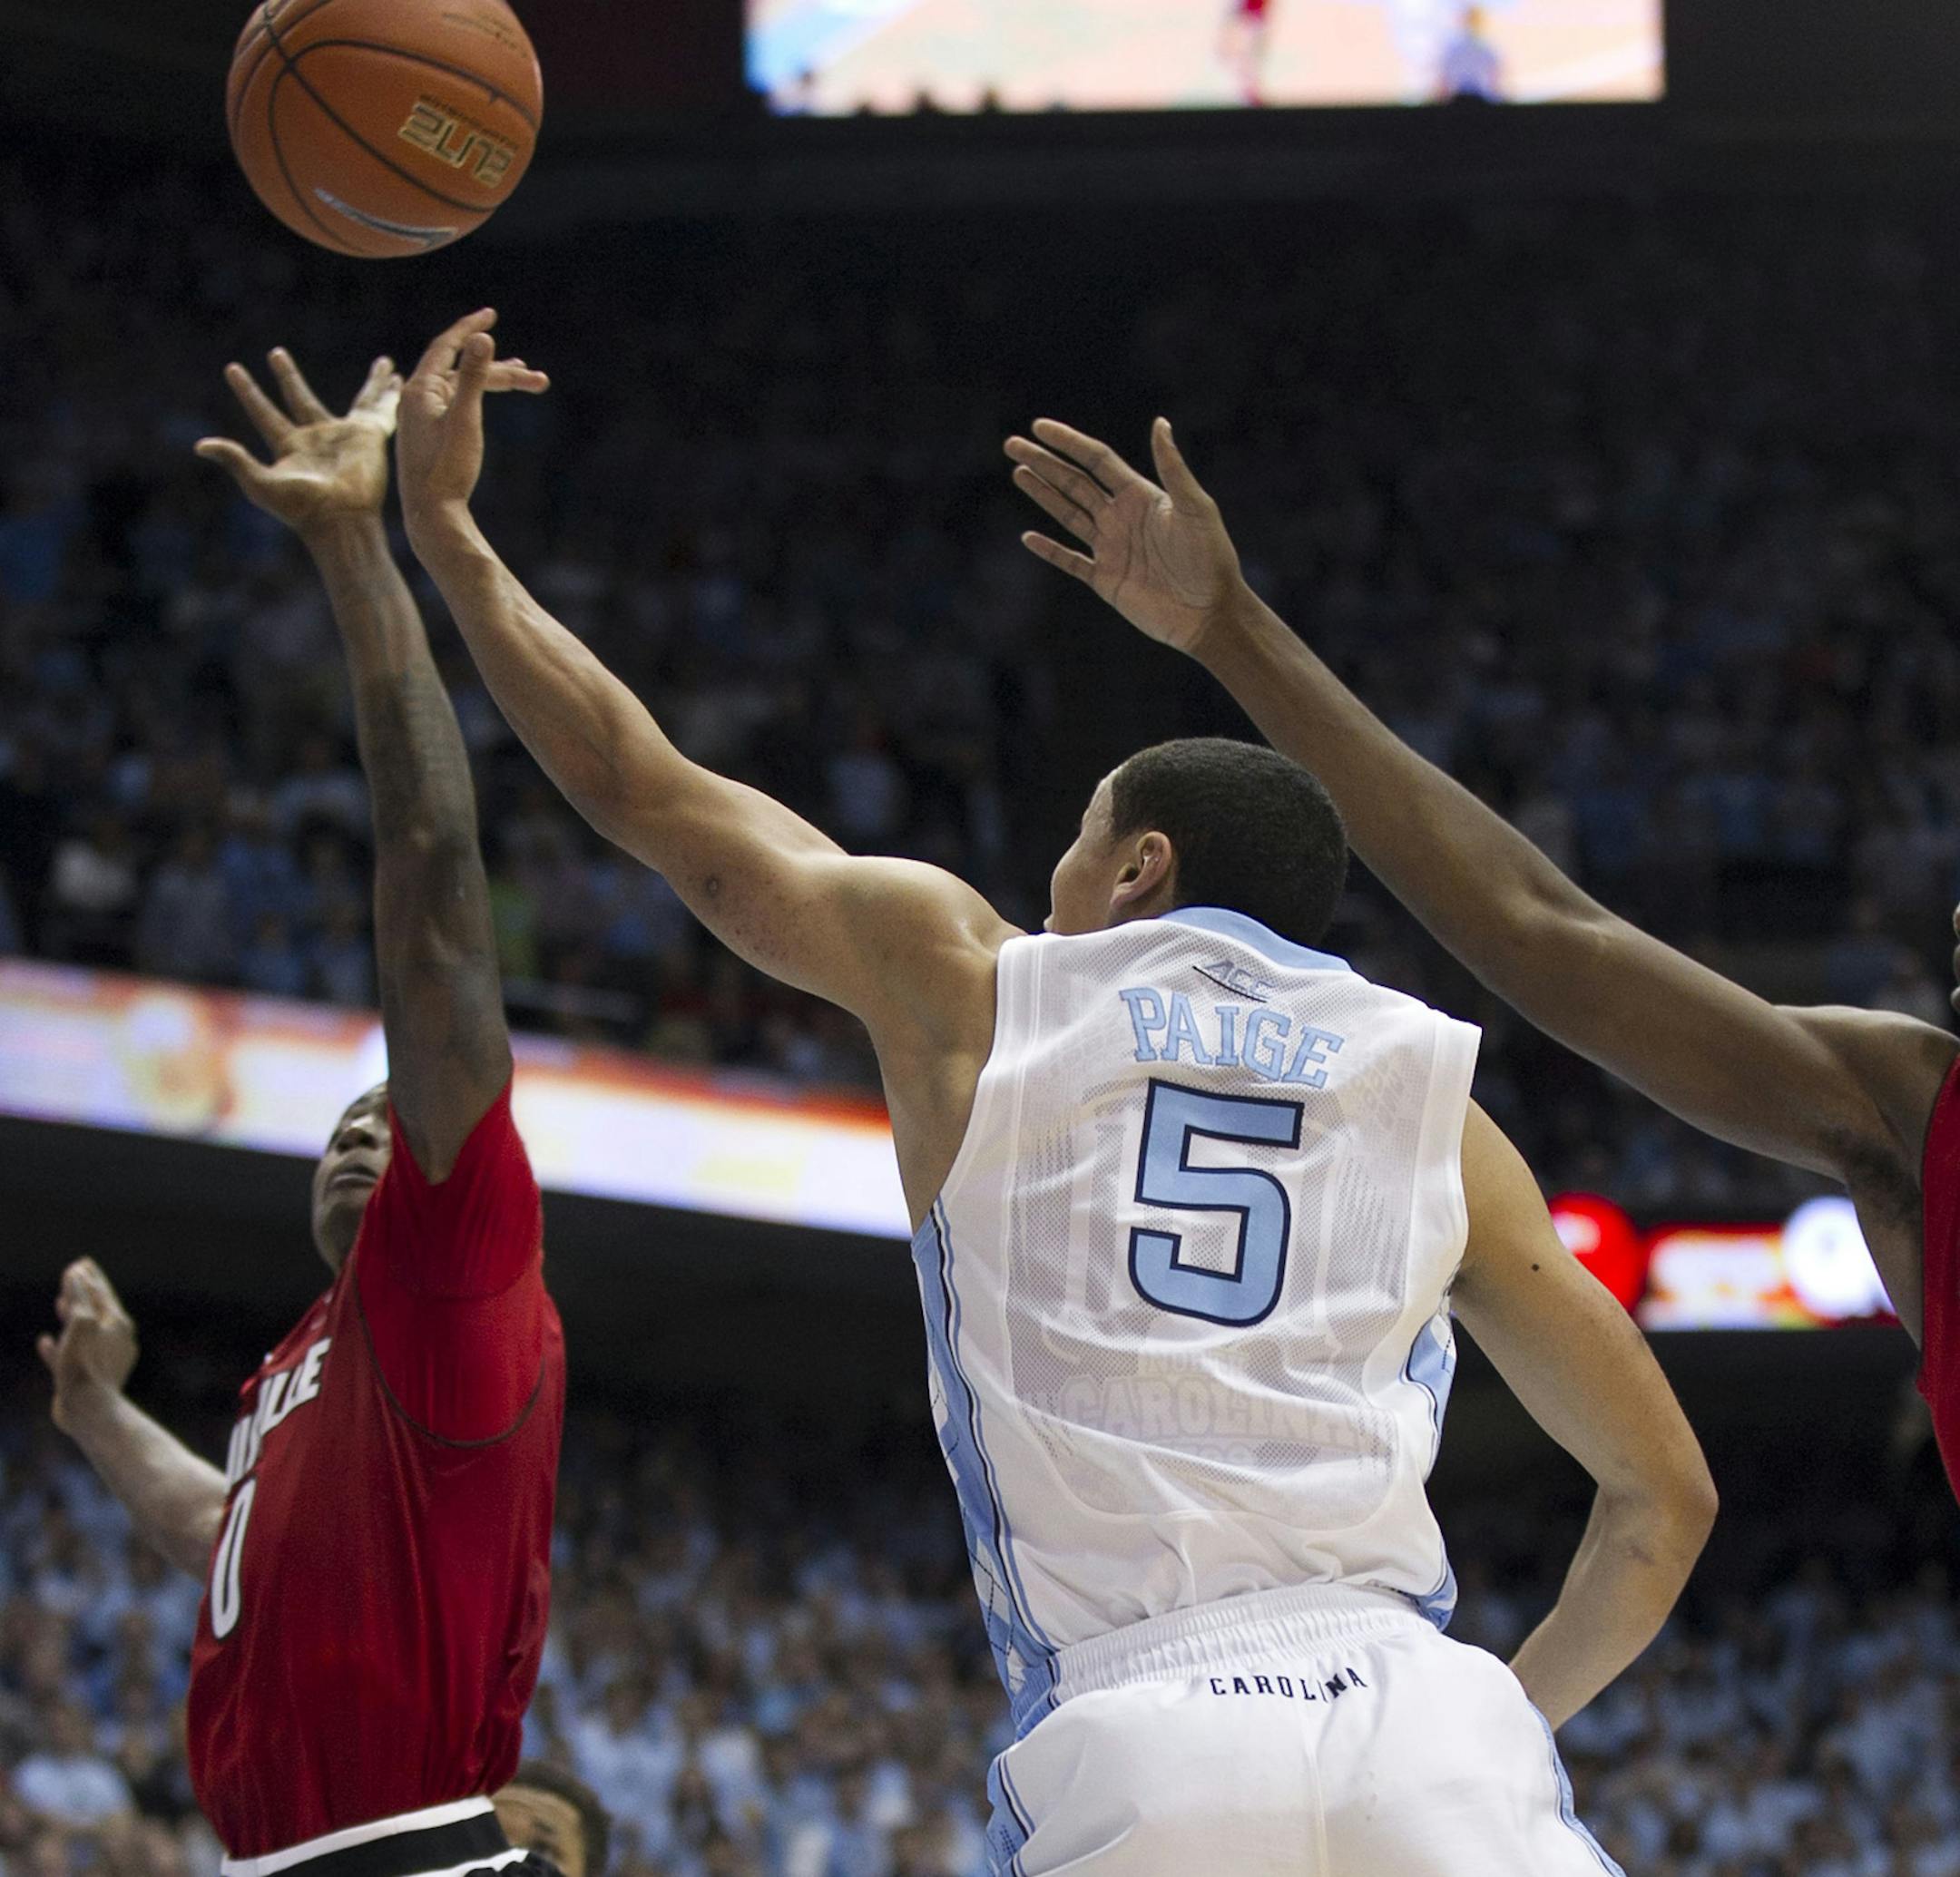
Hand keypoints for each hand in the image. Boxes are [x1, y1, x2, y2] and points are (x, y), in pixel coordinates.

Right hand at [38, 1260, 138, 1434]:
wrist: (89, 1409)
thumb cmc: (85, 1364)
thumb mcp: (81, 1323)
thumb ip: (79, 1297)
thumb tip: (76, 1271)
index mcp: (117, 1323)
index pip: (102, 1292)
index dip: (90, 1277)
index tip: (82, 1262)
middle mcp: (114, 1338)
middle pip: (97, 1307)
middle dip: (84, 1291)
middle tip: (75, 1273)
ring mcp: (102, 1357)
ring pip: (84, 1330)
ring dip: (71, 1315)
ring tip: (60, 1302)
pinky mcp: (87, 1376)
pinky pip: (70, 1355)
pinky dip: (58, 1346)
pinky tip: (43, 1342)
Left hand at [196, 350, 402, 538]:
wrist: (341, 520)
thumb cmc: (301, 508)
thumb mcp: (260, 484)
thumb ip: (235, 460)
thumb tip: (200, 446)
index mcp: (290, 447)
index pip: (264, 413)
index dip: (248, 392)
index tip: (232, 369)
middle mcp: (317, 438)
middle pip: (298, 398)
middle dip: (287, 376)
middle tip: (275, 353)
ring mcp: (345, 436)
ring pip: (353, 401)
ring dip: (364, 382)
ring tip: (375, 363)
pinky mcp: (369, 437)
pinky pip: (380, 410)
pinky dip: (390, 395)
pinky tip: (398, 378)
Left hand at [396, 308, 549, 535]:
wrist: (431, 514)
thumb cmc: (447, 469)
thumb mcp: (465, 419)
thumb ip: (472, 376)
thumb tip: (483, 337)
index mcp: (420, 390)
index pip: (445, 345)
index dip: (469, 328)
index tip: (491, 314)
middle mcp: (417, 399)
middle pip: (463, 370)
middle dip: (502, 372)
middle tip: (538, 379)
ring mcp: (422, 418)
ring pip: (463, 388)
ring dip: (495, 384)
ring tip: (530, 382)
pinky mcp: (429, 435)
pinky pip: (457, 402)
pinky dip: (479, 397)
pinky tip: (491, 398)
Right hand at [1006, 418, 1246, 656]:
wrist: (1209, 612)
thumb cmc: (1210, 558)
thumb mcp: (1194, 508)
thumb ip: (1173, 467)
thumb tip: (1160, 422)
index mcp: (1140, 496)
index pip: (1096, 460)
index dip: (1068, 443)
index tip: (1039, 427)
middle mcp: (1121, 517)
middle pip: (1074, 483)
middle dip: (1044, 463)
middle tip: (1012, 445)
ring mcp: (1111, 548)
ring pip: (1068, 515)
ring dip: (1042, 494)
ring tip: (1019, 473)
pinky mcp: (1106, 579)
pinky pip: (1071, 561)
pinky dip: (1049, 550)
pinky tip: (1028, 537)